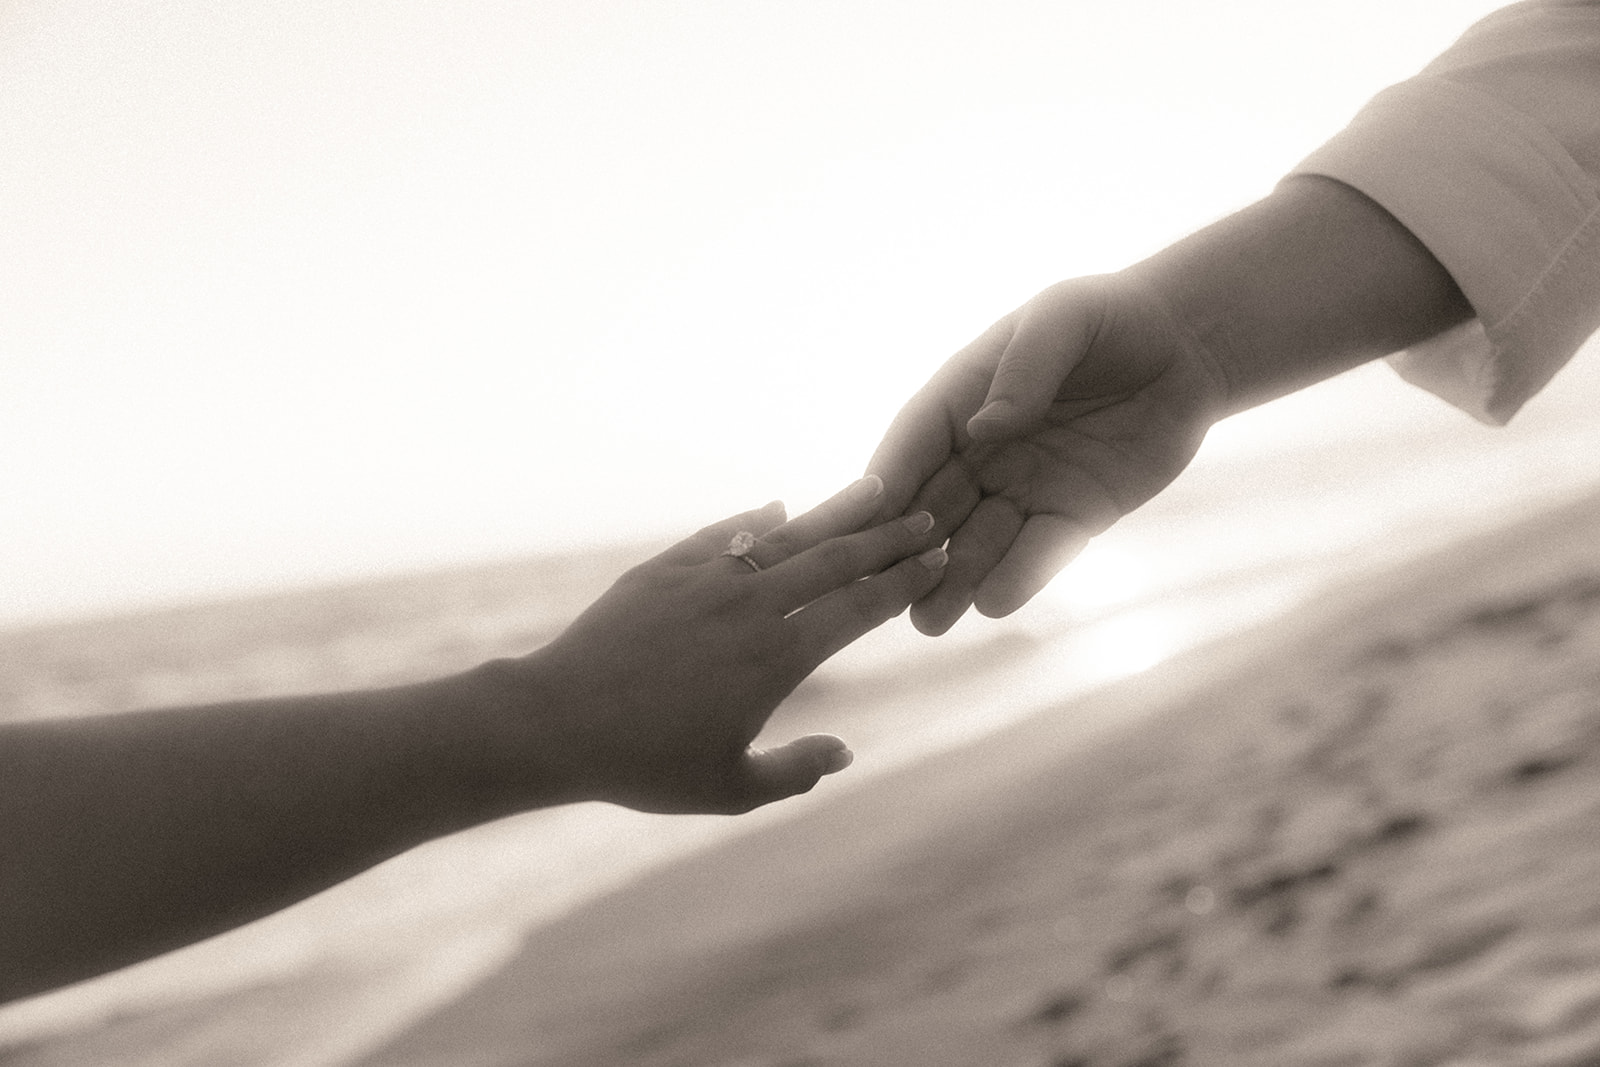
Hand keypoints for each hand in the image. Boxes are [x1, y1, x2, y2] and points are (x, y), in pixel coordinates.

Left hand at [484, 476, 946, 814]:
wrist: (556, 721)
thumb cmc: (645, 765)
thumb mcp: (731, 789)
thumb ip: (796, 771)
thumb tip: (845, 750)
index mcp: (778, 658)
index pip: (859, 607)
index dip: (903, 581)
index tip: (938, 559)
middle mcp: (751, 607)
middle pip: (835, 559)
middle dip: (888, 536)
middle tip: (928, 515)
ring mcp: (706, 581)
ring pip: (784, 537)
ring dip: (834, 513)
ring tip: (875, 489)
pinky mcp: (664, 571)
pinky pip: (722, 537)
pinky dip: (754, 522)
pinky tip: (777, 511)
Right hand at [868, 273, 1228, 634]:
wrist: (1186, 348)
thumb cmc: (1112, 317)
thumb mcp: (1065, 319)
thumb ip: (1026, 367)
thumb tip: (984, 427)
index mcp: (962, 398)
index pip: (913, 444)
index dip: (888, 482)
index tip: (861, 521)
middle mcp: (982, 452)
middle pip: (932, 507)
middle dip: (906, 550)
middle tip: (880, 591)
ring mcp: (1024, 488)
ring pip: (975, 544)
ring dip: (950, 581)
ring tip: (927, 621)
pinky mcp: (1072, 516)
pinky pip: (1038, 553)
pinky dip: (1016, 578)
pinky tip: (992, 604)